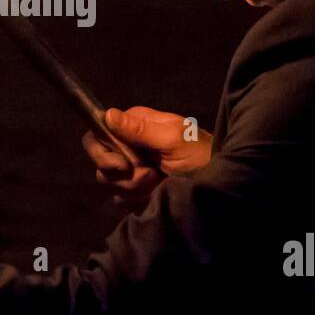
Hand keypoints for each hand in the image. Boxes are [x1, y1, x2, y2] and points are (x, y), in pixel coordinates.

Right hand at [81, 106, 212, 207]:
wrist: (217, 184)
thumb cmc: (200, 154)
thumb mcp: (173, 138)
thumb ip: (140, 129)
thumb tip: (107, 114)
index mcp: (135, 125)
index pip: (97, 132)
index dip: (104, 151)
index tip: (124, 165)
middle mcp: (129, 144)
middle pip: (101, 161)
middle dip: (124, 175)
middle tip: (150, 175)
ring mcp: (131, 169)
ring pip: (110, 182)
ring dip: (134, 188)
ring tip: (158, 183)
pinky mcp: (135, 190)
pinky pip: (120, 198)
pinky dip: (137, 200)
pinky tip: (156, 195)